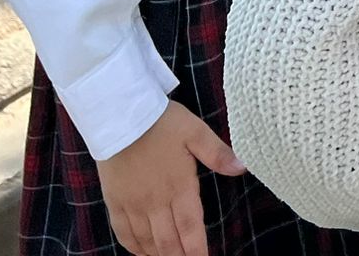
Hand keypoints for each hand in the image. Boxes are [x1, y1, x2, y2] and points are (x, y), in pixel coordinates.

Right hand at [96, 102, 244, 255]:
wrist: (120, 117)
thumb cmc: (162, 122)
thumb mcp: (196, 131)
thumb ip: (218, 153)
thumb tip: (243, 167)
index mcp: (179, 186)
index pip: (191, 227)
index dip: (197, 248)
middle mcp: (155, 202)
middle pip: (168, 242)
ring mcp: (132, 205)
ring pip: (147, 242)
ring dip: (160, 255)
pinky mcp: (114, 203)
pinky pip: (124, 234)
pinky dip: (135, 248)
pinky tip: (144, 252)